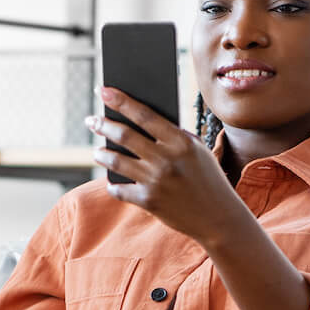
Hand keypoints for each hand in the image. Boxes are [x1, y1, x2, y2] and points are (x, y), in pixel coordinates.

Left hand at [85, 87, 240, 246]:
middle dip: (103, 124)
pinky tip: (112, 181)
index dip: (121, 101)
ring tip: (98, 151)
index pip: (144, 115)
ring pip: (116, 160)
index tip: (103, 90)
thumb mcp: (198, 151)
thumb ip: (175, 136)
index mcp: (181, 142)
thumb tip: (142, 120)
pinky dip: (113, 184)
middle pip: (125, 135)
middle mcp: (166, 159)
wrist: (218, 218)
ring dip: (101, 153)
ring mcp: (156, 181)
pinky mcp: (149, 201)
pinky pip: (119, 189)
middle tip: (91, 120)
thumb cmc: (208, 179)